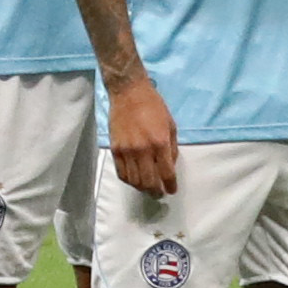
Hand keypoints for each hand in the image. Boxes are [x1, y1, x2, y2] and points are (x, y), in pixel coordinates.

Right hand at [104, 71, 180, 202]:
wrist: (129, 93)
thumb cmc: (154, 107)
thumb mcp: (171, 126)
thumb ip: (171, 149)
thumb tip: (169, 167)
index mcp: (160, 143)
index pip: (167, 173)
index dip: (171, 186)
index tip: (172, 190)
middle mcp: (143, 150)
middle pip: (149, 181)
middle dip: (156, 191)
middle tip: (159, 194)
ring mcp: (127, 150)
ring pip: (134, 180)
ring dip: (142, 188)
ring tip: (147, 188)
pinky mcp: (115, 149)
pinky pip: (121, 172)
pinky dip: (129, 180)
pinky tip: (134, 179)